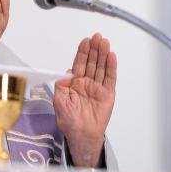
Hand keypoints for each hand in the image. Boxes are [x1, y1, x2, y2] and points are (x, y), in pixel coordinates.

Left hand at [54, 33, 116, 166]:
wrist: (81, 135)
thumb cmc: (68, 119)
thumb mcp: (59, 100)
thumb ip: (62, 84)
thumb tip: (66, 71)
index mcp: (74, 83)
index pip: (79, 64)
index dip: (82, 52)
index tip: (85, 41)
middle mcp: (86, 83)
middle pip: (91, 62)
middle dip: (94, 49)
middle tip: (97, 36)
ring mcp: (97, 88)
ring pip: (100, 67)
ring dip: (103, 54)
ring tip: (105, 42)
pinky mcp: (107, 94)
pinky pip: (110, 78)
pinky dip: (111, 67)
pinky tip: (111, 57)